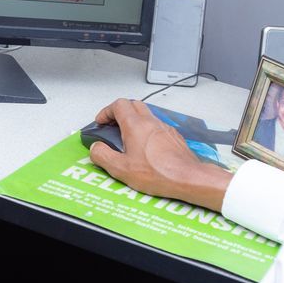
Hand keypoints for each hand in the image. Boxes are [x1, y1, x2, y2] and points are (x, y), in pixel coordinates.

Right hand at [88, 99, 232, 212]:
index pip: (118, 105)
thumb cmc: (157, 173)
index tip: (101, 122)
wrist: (187, 177)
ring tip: (129, 138)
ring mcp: (164, 128)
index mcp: (135, 125)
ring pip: (147, 115)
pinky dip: (148, 131)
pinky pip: (157, 127)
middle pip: (133, 104)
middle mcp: (151, 122)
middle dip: (120, 112)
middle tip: (113, 126)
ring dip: (135, 121)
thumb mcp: (121, 169)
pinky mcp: (173, 137)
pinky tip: (147, 148)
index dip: (106, 111)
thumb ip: (103, 156)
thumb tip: (96, 148)